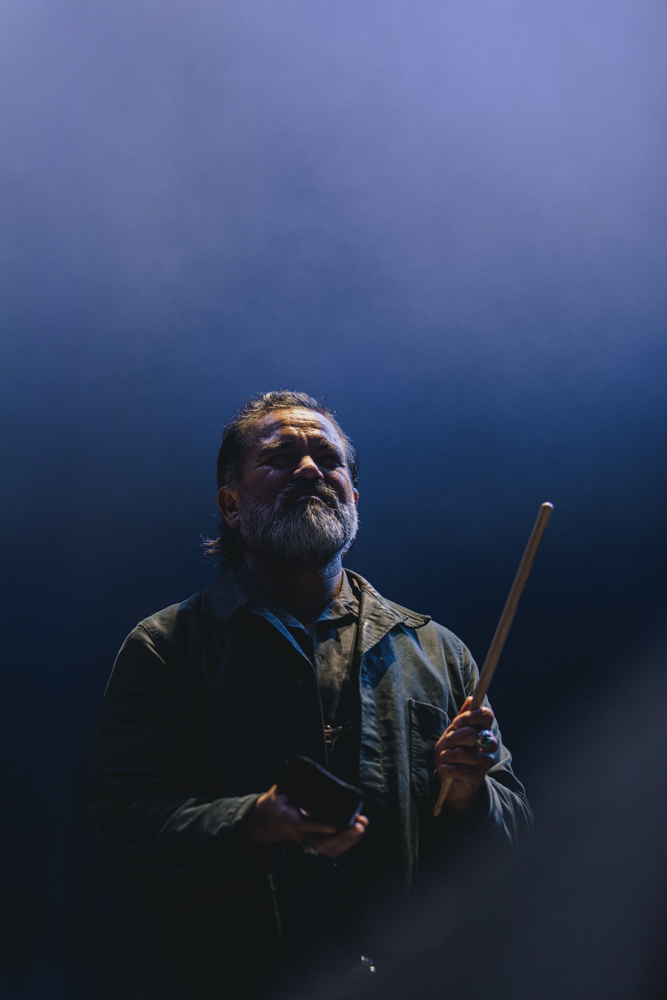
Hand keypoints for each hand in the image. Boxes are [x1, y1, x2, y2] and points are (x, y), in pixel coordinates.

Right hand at [241, 784, 367, 857]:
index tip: (333, 826)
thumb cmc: (278, 802)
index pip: (304, 825)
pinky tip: (358, 831)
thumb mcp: (281, 790)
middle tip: (358, 825)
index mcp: (288, 819)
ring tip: (362, 826)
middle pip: (320, 843)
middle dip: (341, 836)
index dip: (318, 827)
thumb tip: (305, 772)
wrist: (269, 820)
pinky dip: (346, 842)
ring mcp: (307, 841)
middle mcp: (299, 834)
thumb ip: (293, 783)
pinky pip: (331, 849)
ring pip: (327, 848)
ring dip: (347, 839)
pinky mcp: (314, 843)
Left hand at [434, 697, 497, 812]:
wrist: (453, 784)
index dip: (471, 716)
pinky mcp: (479, 777)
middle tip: (446, 744)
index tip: (456, 722)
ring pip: (464, 753)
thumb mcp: (452, 734)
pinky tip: (445, 770)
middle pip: (473, 733)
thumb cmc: (452, 755)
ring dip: (447, 755)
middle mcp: (489, 744)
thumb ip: (461, 719)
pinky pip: (459, 769)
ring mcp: (485, 761)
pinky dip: (446, 769)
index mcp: (483, 730)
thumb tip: (471, 698)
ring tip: (444, 758)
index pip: (486, 715)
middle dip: (453, 738)